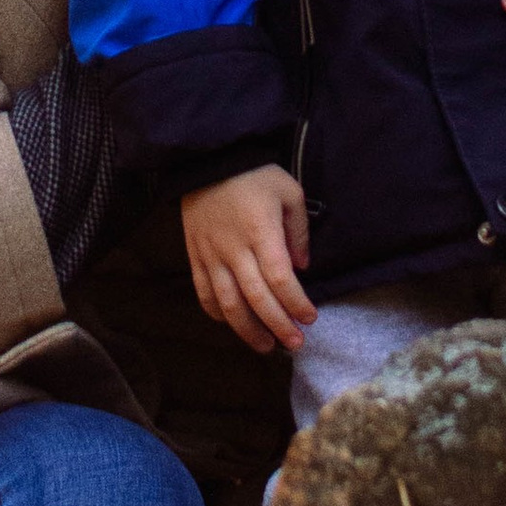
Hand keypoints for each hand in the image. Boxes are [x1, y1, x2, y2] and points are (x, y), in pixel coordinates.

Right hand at [180, 164, 313, 353]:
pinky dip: (217, 313)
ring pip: (228, 304)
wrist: (208, 159)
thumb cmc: (255, 174)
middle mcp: (234, 250)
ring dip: (248, 330)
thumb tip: (301, 267)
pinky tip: (232, 324)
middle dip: (278, 326)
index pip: (280, 280)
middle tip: (295, 343)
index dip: (296, 304)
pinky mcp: (195, 256)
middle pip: (257, 299)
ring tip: (266, 346)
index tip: (310, 317)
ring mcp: (211, 255)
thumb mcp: (289, 192)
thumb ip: (298, 231)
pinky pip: (203, 292)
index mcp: (261, 233)